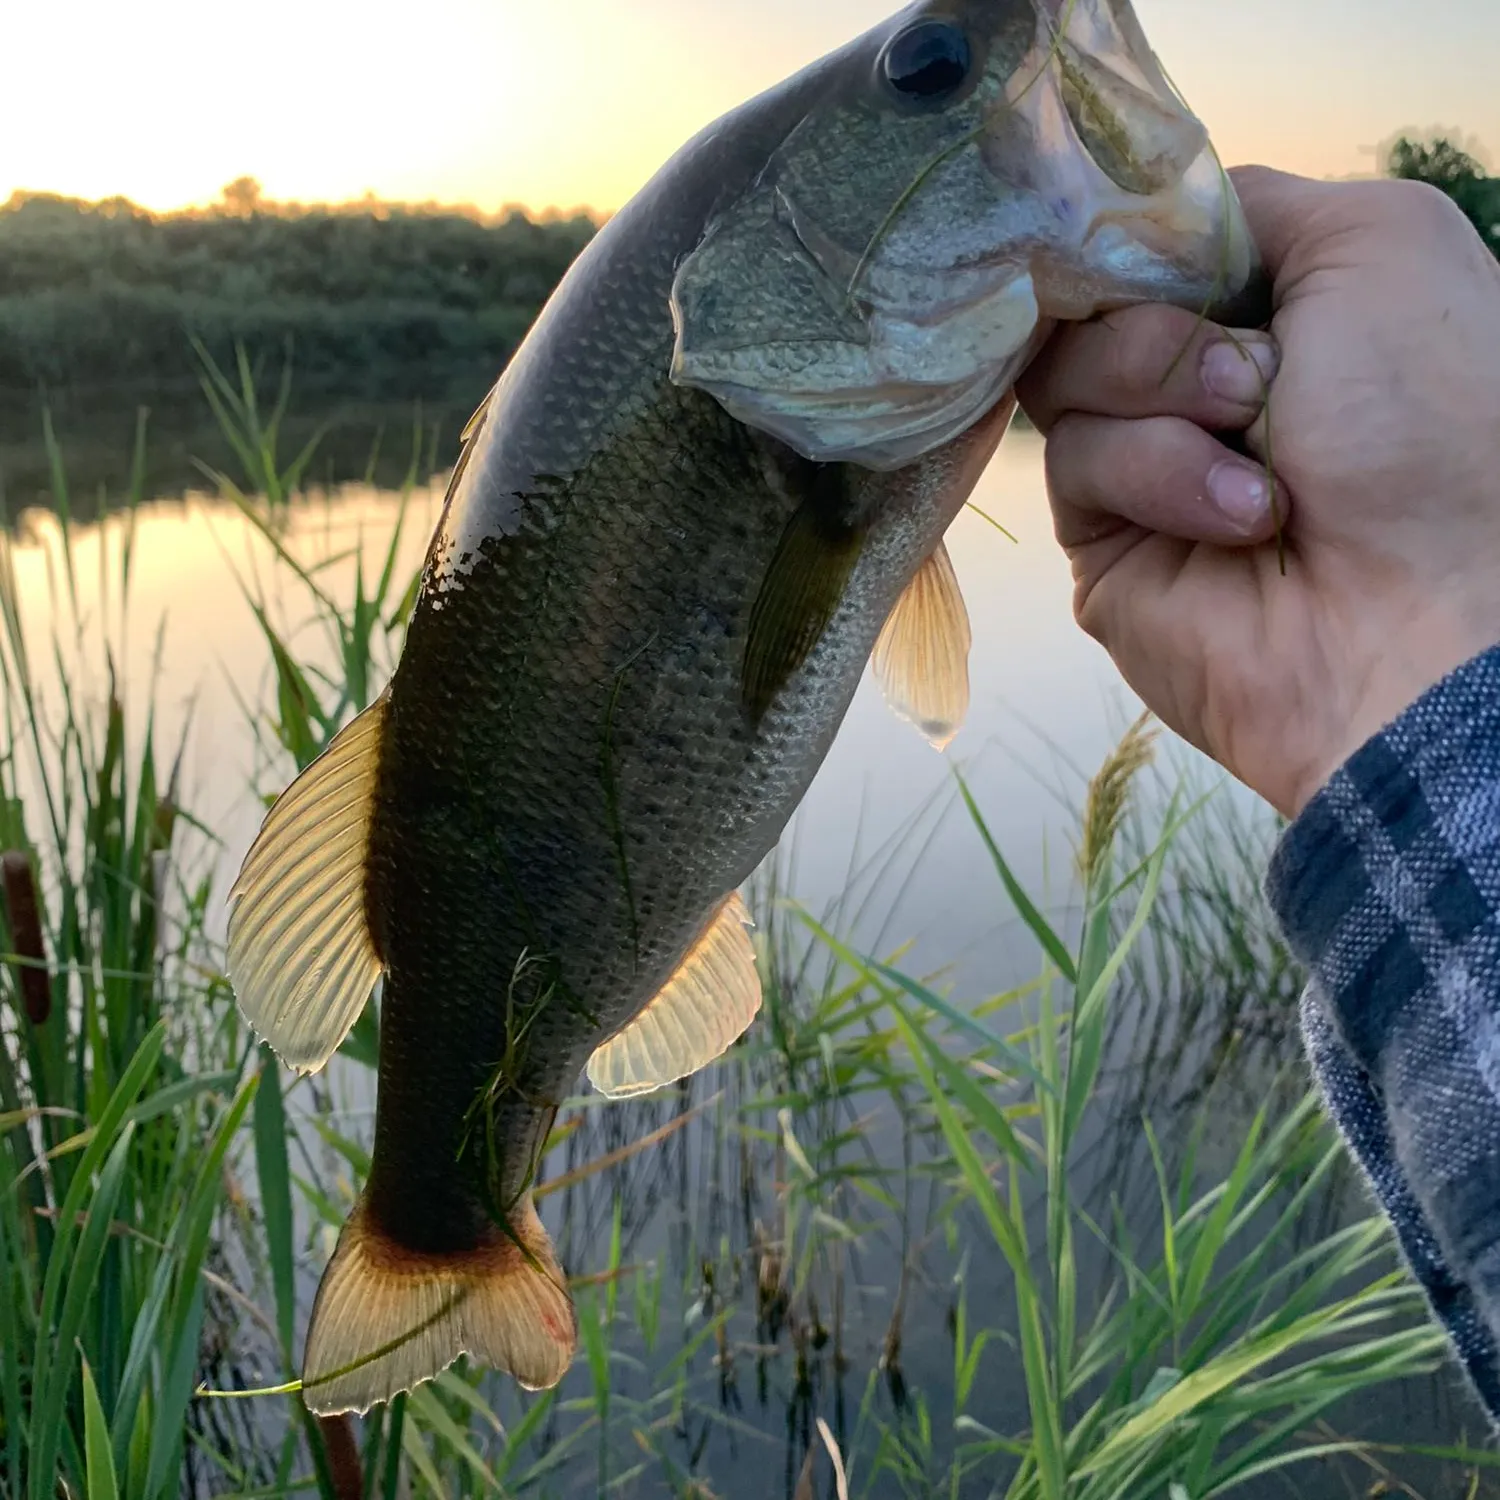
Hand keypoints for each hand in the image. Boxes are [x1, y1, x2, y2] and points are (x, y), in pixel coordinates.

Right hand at [1016, 166, 1499, 817]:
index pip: (1144, 247)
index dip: (1130, 240)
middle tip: (1250, 381)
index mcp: (1269, 311)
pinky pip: (1075, 463)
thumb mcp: (1378, 240)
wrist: (1424, 608)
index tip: (1137, 246)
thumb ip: (1247, 204)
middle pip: (1088, 306)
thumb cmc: (1435, 416)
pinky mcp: (1103, 546)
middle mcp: (1199, 386)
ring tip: (1262, 458)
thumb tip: (1139, 223)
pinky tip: (1241, 524)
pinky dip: (1158, 475)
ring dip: (1164, 398)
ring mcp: (1146, 467)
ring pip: (1066, 380)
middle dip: (1161, 330)